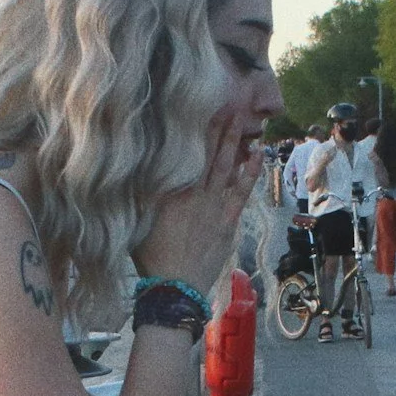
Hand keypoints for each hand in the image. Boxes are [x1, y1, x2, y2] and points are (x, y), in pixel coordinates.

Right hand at [138, 122, 265, 296]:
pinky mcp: (227, 223)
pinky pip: (242, 192)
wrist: (176, 289)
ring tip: (245, 123)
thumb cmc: (151, 259)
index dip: (198, 130)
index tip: (206, 109)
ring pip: (228, 169)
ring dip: (237, 145)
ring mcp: (215, 208)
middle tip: (232, 107)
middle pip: (211, 155)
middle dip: (222, 130)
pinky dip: (250, 173)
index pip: (187, 154)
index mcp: (172, 192)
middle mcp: (195, 194)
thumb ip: (143, 195)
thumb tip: (142, 168)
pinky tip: (257, 156)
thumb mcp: (138, 222)